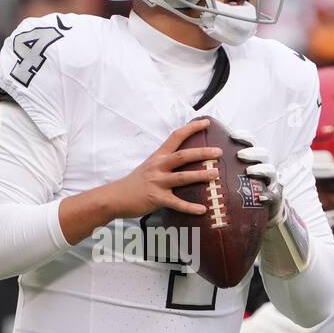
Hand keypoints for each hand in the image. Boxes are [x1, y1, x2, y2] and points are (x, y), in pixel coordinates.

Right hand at [105, 118, 221, 218]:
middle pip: (183, 156)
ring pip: (183, 177)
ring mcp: (158, 182)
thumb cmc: (136, 182)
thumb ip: (166, 163)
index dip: (191, 128)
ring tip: (215, 175)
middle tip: (218, 152)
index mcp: (158, 156)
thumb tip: (187, 160)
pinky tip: (202, 210)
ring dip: (201, 176)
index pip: (176, 136)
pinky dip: (190, 207)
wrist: (115, 197)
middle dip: (202, 153)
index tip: (206, 122)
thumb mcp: (150, 166)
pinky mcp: (157, 198)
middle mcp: (158, 166)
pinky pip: (177, 203)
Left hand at [229, 132, 282, 221]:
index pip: (251, 142)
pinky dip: (268, 195)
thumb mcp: (232, 170)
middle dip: (252, 152)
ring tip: (249, 171)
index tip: (232, 135)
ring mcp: (269, 180)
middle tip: (240, 155)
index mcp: (253, 157)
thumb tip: (202, 151)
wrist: (257, 203)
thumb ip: (222, 161)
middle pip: (262, 154)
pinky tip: (261, 197)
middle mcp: (263, 165)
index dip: (244, 137)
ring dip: (260, 170)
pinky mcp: (272, 196)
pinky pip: (273, 195)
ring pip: (270, 171)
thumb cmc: (240, 184)